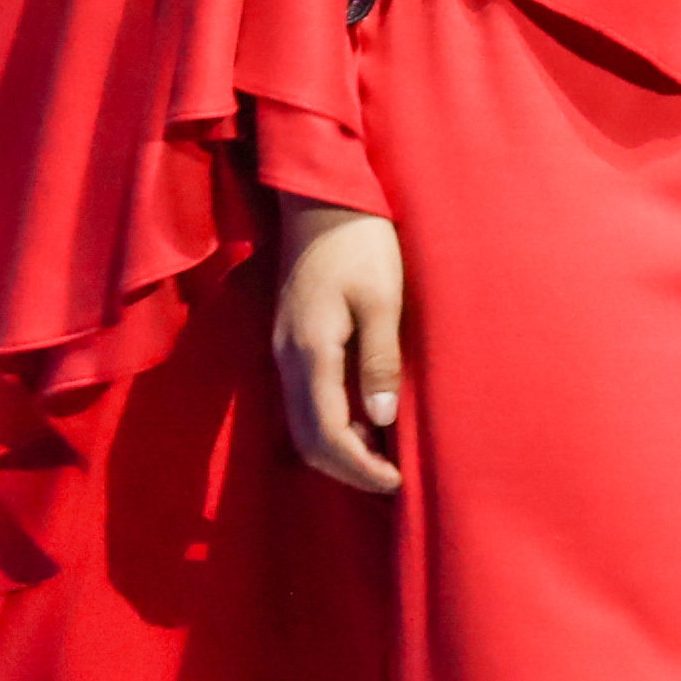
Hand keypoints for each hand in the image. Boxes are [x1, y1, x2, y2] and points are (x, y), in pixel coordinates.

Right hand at [267, 197, 408, 496]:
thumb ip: (379, 361)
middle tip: (392, 479)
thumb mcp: (383, 299)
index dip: (359, 468)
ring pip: (301, 423)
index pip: (325, 435)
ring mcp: (284, 349)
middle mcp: (288, 357)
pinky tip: (366, 417)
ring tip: (384, 455)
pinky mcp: (291, 339)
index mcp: (310, 351)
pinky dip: (331, 422)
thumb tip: (381, 422)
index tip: (395, 483)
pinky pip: (304, 399)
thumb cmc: (360, 242)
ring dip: (339, 448)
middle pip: (306, 440)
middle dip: (347, 469)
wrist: (321, 198)